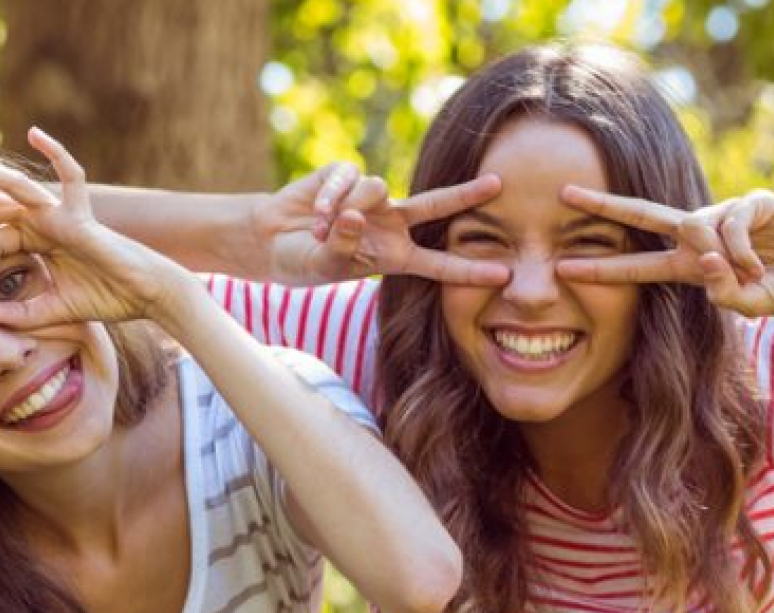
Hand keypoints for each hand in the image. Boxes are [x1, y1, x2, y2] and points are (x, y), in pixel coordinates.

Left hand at [0, 127, 207, 331]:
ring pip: (10, 186)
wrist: (146, 296)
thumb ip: (19, 314)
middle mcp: (40, 220)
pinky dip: (57, 152)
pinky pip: (71, 175)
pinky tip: (35, 133)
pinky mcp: (80, 214)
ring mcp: (58, 212)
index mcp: (32, 240)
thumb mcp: (51, 312)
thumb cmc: (105, 300)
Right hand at [252, 163, 509, 286]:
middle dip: (466, 195)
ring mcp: (370, 198)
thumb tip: (355, 215)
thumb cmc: (302, 261)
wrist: (269, 239)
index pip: (437, 265)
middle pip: (436, 206)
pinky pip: (347, 179)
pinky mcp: (346, 175)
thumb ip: (342, 245)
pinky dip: (329, 197)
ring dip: (346, 209)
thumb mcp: (324, 265)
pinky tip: (313, 212)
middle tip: (499, 184)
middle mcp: (390, 224)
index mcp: (394, 256)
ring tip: (318, 230)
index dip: (469, 270)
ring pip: (376, 190)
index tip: (504, 275)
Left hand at [556, 186, 773, 317]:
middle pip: (643, 216)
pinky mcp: (754, 202)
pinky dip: (743, 249)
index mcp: (691, 265)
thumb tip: (704, 265)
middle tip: (563, 195)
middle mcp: (701, 236)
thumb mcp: (752, 306)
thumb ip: (724, 294)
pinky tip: (764, 264)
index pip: (637, 264)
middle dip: (603, 206)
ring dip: (720, 259)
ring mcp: (727, 215)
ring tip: (753, 274)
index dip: (602, 267)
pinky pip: (731, 224)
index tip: (561, 267)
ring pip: (696, 230)